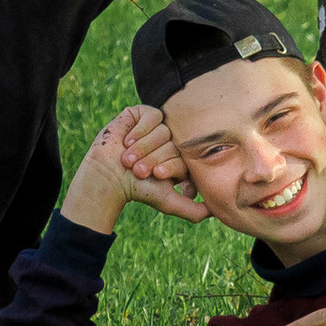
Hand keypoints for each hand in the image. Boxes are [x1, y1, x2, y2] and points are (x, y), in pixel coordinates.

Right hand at [58, 107, 210, 235]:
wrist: (108, 177)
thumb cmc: (138, 189)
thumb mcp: (168, 201)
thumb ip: (194, 210)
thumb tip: (217, 211)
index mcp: (181, 156)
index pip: (187, 157)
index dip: (170, 168)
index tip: (157, 178)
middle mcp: (171, 140)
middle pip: (174, 144)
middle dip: (153, 160)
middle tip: (139, 171)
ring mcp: (158, 125)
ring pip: (163, 131)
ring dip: (143, 149)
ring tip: (129, 160)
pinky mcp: (143, 113)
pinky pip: (153, 116)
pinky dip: (140, 132)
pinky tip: (127, 142)